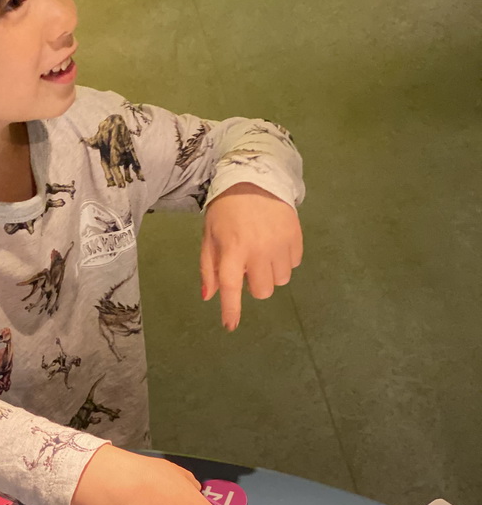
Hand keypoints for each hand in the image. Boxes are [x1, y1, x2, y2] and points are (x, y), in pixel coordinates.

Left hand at [200, 182, 302, 330]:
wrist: (255, 178)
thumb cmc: (226, 210)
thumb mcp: (210, 236)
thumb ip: (209, 267)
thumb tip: (209, 297)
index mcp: (232, 249)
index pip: (231, 286)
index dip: (231, 309)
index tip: (230, 326)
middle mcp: (258, 249)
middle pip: (262, 290)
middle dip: (254, 284)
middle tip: (247, 266)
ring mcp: (280, 243)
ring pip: (280, 280)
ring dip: (270, 273)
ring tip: (262, 253)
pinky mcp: (296, 236)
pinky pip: (294, 264)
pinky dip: (284, 260)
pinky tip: (275, 243)